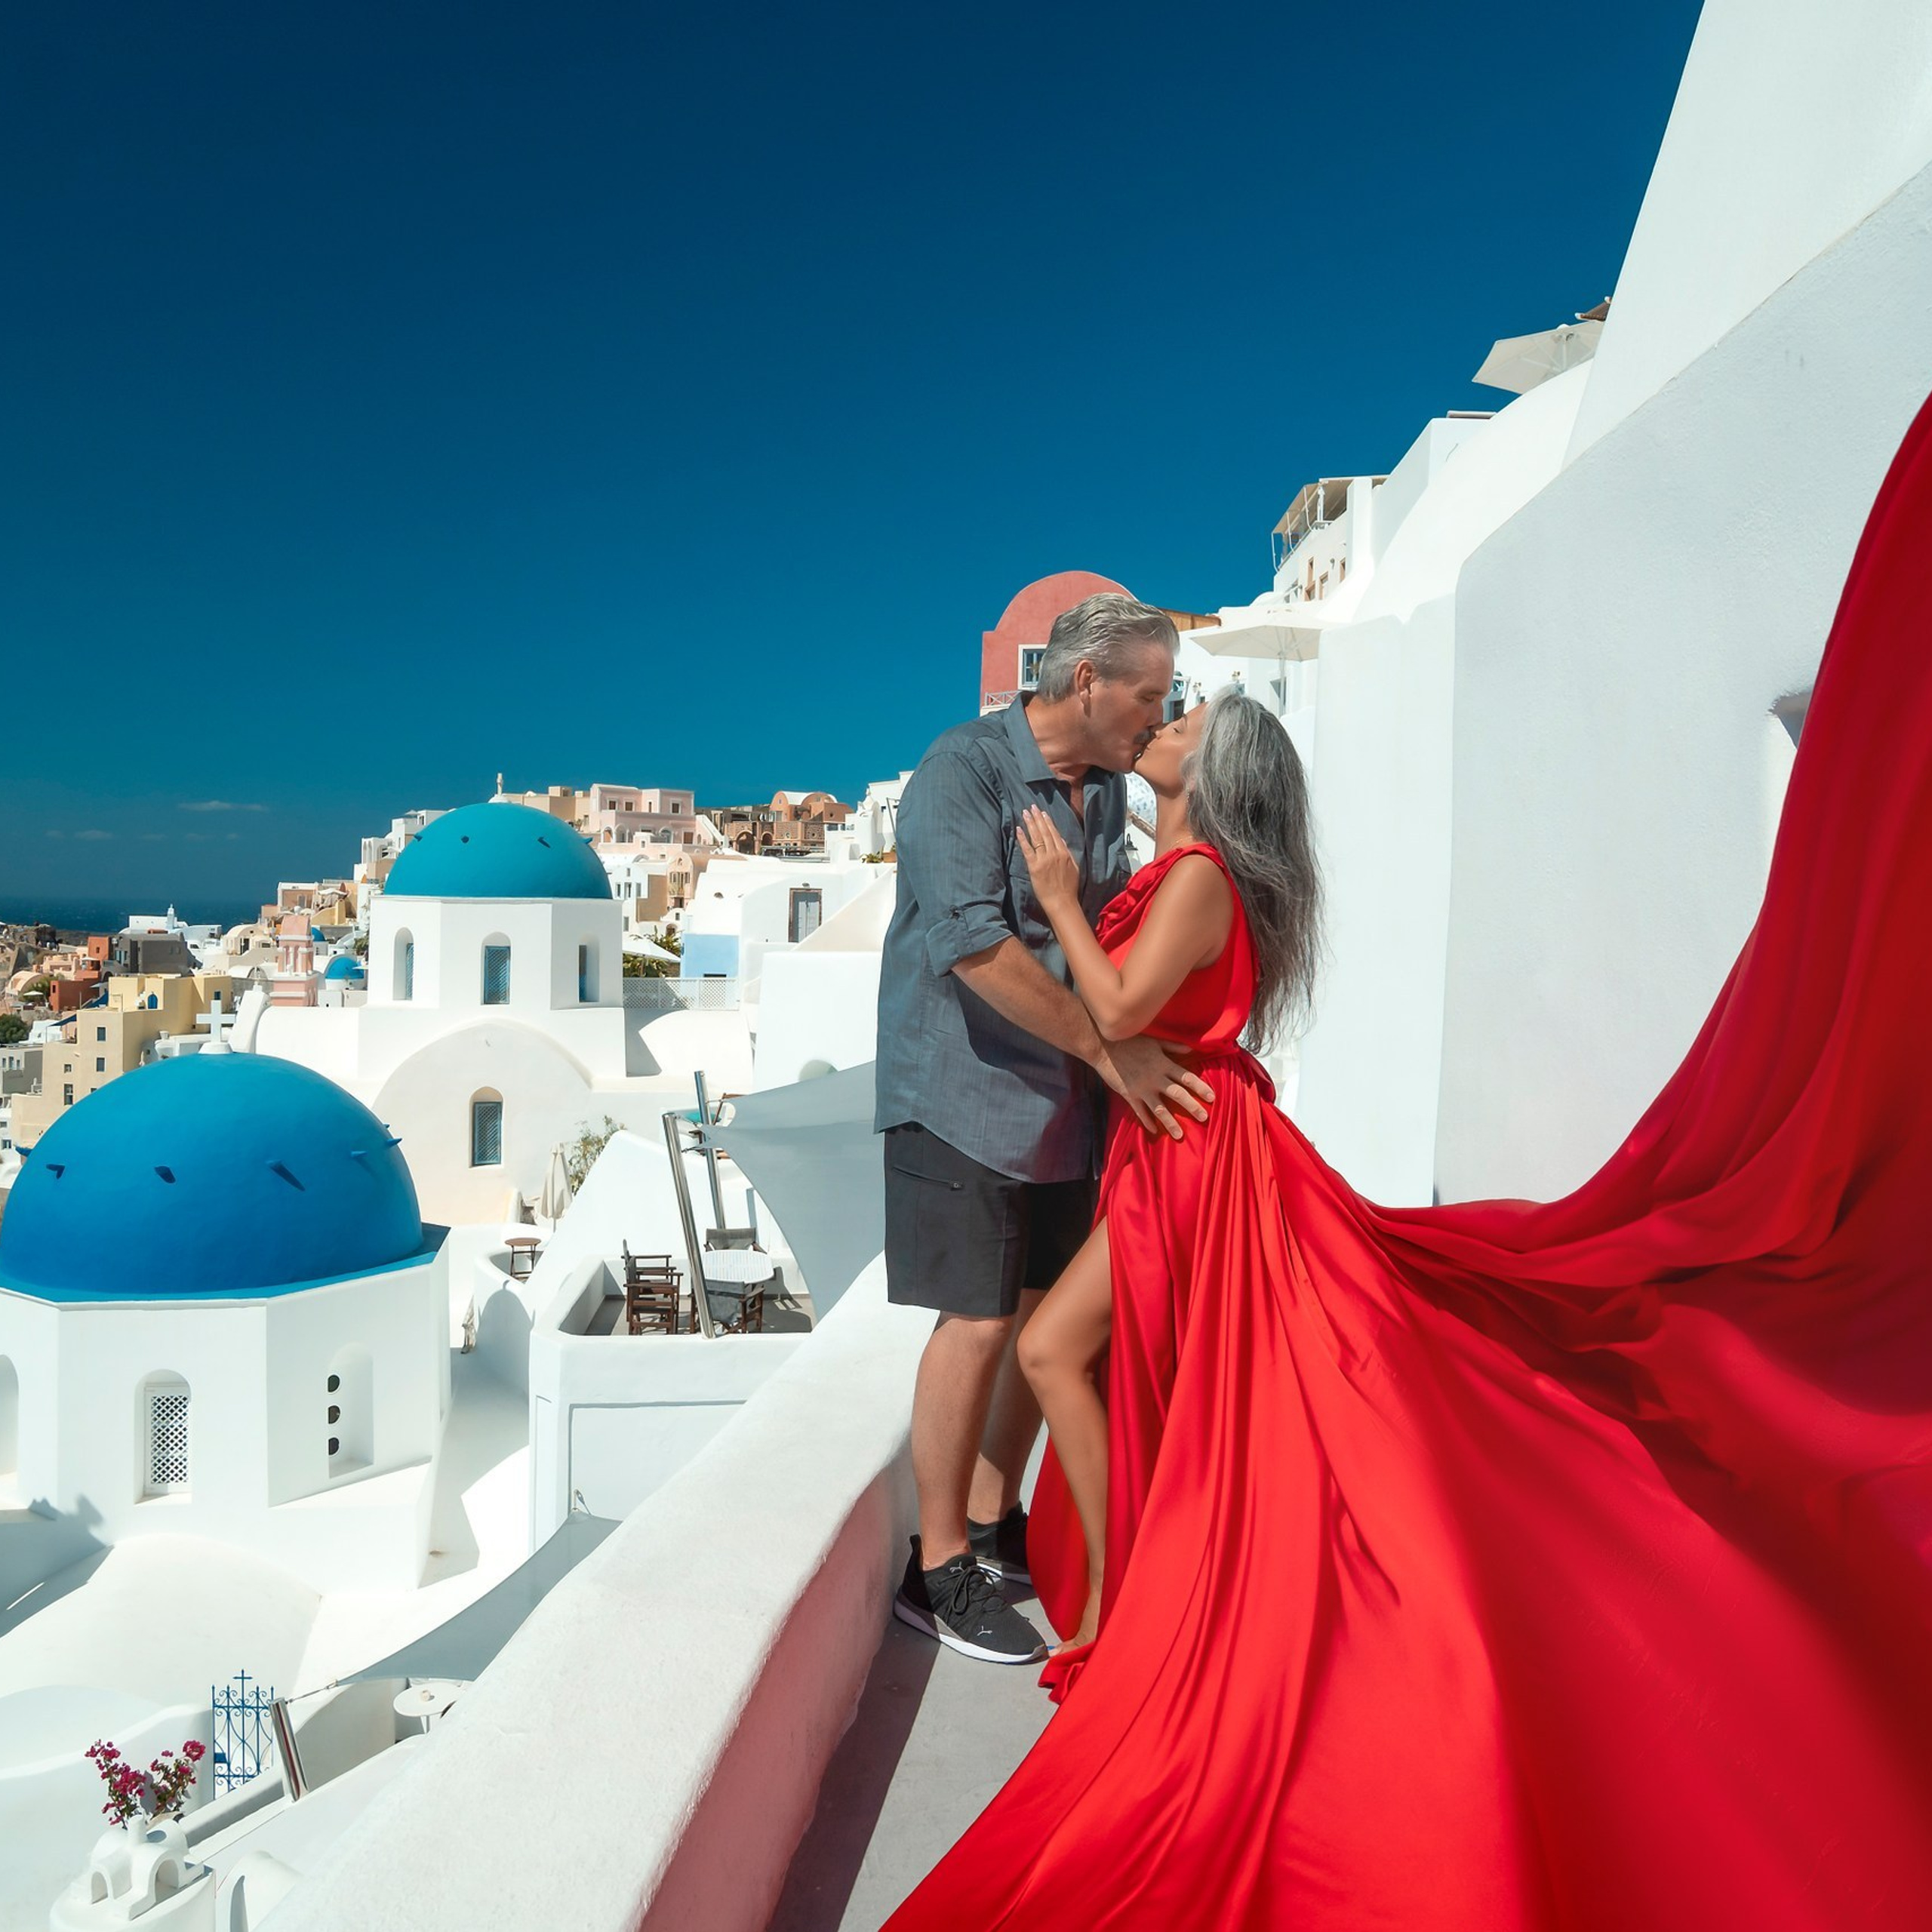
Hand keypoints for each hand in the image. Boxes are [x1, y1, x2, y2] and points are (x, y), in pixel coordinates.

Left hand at [1015, 806, 1079, 911]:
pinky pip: (1027, 850)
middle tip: (1032, 807)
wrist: (1062, 902)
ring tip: (1025, 813)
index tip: (1043, 813)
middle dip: (1038, 818)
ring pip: (1036, 837)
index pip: (1054, 833)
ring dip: (1030, 824)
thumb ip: (1067, 853)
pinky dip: (1022, 839)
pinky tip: (1018, 829)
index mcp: (1064, 853)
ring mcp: (1044, 859)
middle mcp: (1054, 853)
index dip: (1048, 822)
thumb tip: (1062, 841)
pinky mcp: (1034, 867)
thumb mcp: (1073, 867)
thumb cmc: (1068, 887)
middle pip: (1044, 832)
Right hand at [1093, 1034, 1213, 1140]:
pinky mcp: (1129, 1095)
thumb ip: (1173, 1046)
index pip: (1186, 1077)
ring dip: (1171, 1123)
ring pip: (1159, 1109)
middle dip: (1192, 1107)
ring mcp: (1141, 1089)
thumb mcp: (1154, 1041)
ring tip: (1180, 1135)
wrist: (1104, 1048)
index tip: (1212, 1097)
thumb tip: (1192, 1049)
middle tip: (1204, 1117)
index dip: (1200, 1087)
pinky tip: (1154, 1130)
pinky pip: (1140, 1112)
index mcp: (1163, 1064)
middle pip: (1177, 1094)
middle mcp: (1155, 1078)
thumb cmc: (1130, 1042)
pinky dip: (1147, 1121)